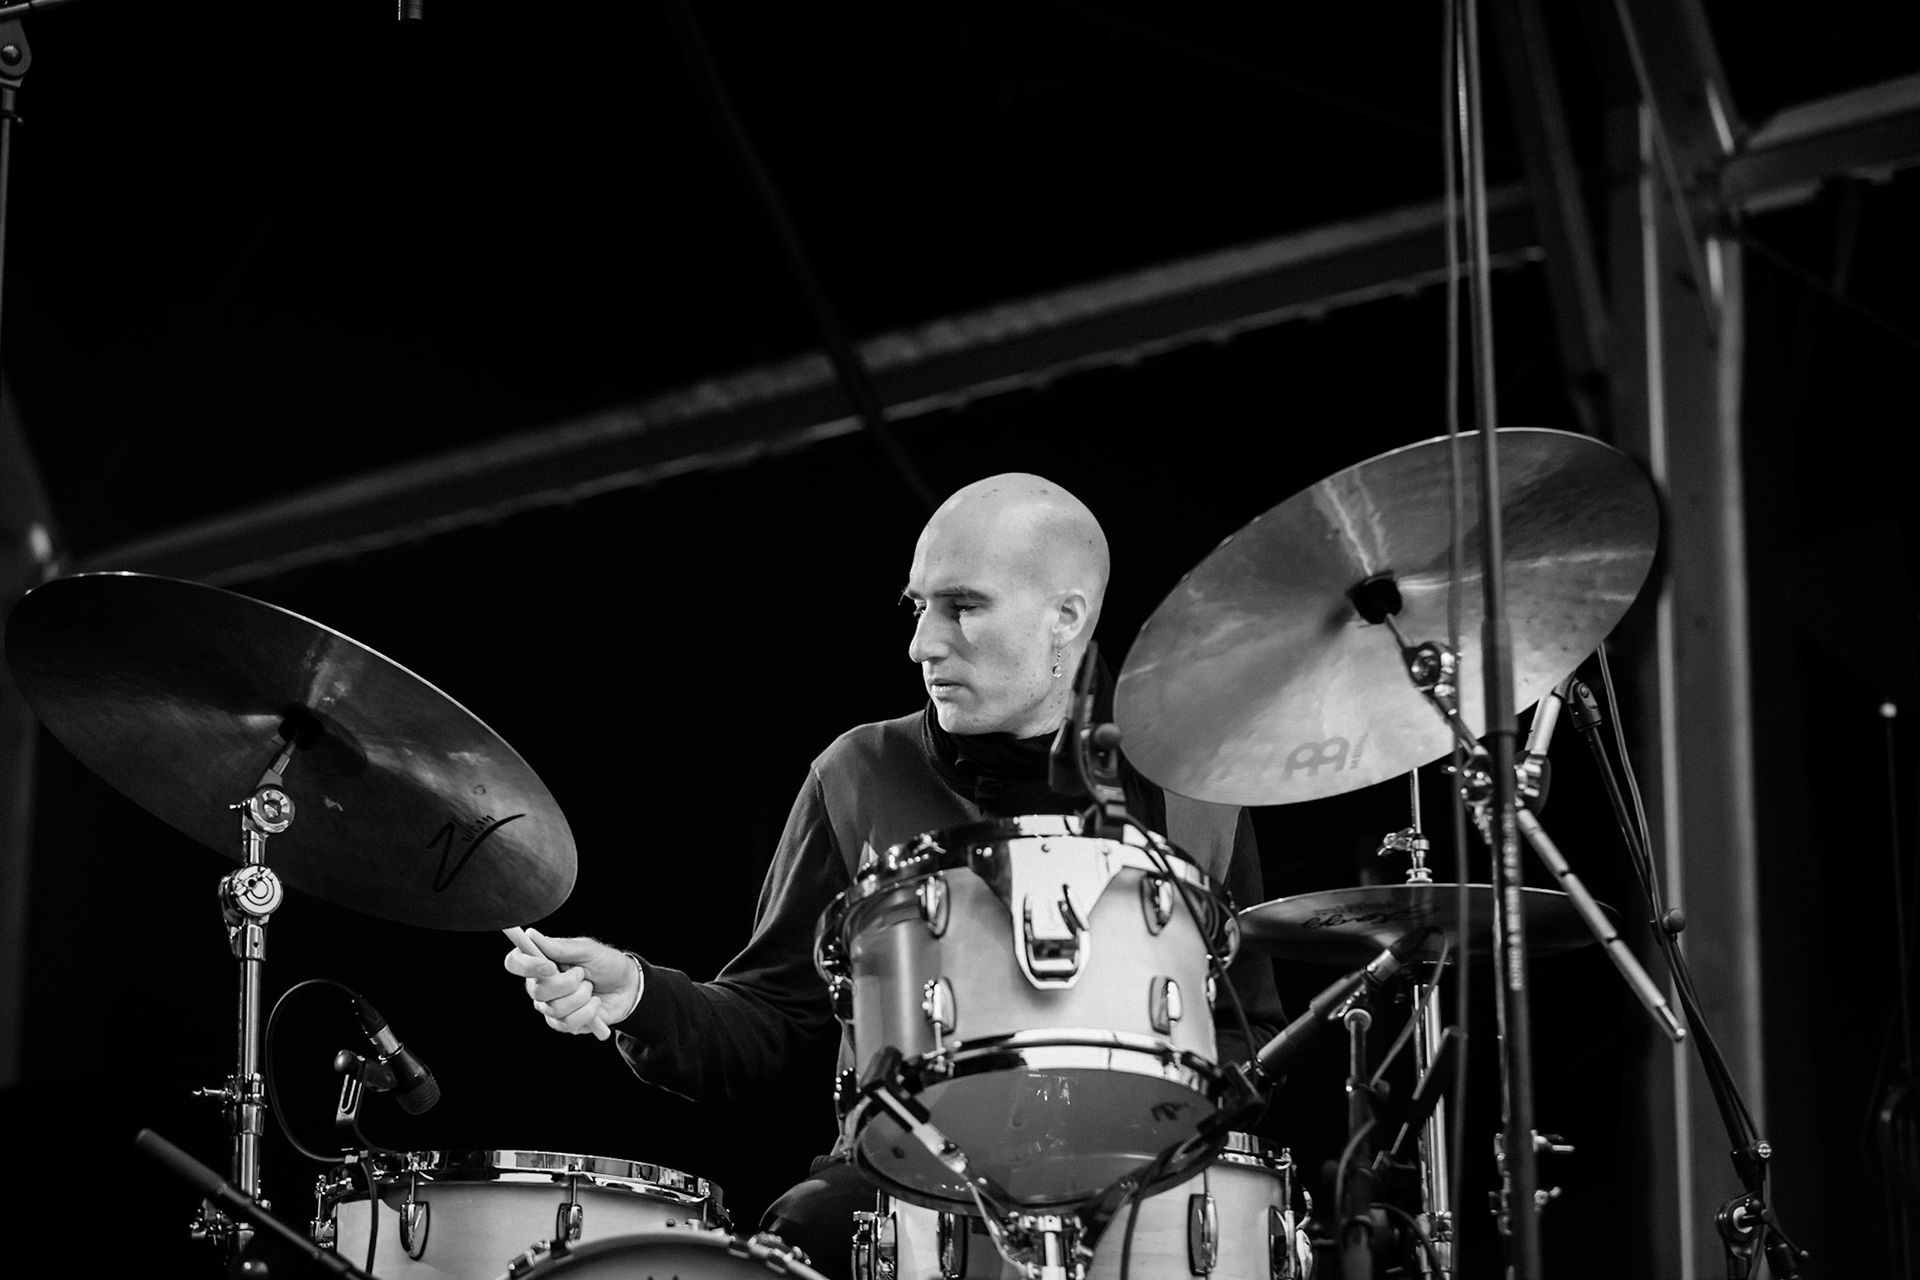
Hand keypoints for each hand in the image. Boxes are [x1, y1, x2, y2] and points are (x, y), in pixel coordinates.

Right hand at [502, 928, 641, 1037]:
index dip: (526, 965)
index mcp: (542, 963)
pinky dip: (587, 1012)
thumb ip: (560, 947)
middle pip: (537, 990)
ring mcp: (550, 1006)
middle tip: (582, 975)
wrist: (628, 987)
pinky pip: (568, 1023)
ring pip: (554, 1008)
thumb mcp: (587, 950)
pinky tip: (594, 1004)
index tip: (549, 966)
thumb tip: (531, 935)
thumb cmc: (606, 964)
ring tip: (591, 989)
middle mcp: (541, 985)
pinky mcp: (563, 1024)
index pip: (515, 963)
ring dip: (581, 997)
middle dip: (567, 983)